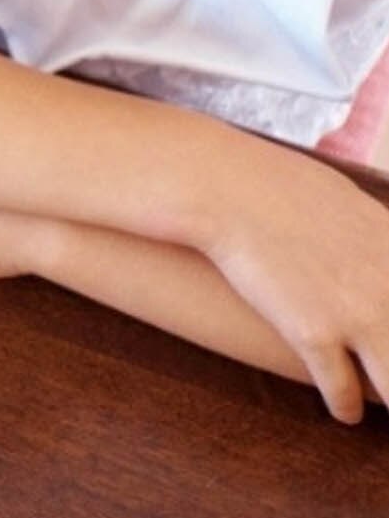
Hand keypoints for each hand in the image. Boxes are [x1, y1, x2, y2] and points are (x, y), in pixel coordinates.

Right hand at [199, 149, 388, 422]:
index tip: (386, 330)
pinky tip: (344, 409)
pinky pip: (345, 393)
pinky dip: (346, 406)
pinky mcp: (313, 334)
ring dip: (387, 396)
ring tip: (380, 400)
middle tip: (382, 371)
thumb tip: (384, 243)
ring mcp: (355, 314)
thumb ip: (380, 236)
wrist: (222, 186)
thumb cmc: (277, 184)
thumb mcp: (350, 202)